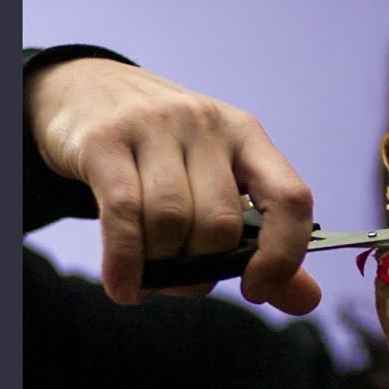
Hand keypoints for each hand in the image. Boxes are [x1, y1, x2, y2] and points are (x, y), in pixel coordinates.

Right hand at [25, 56, 320, 313]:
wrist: (81, 88)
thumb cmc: (159, 152)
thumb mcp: (215, 181)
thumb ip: (261, 242)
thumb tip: (307, 300)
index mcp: (247, 135)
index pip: (291, 199)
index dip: (283, 256)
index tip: (257, 289)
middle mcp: (207, 124)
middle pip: (220, 224)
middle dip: (201, 271)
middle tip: (181, 280)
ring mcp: (154, 126)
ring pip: (172, 221)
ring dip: (160, 269)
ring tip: (148, 278)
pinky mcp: (105, 140)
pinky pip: (124, 214)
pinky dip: (126, 264)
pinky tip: (125, 288)